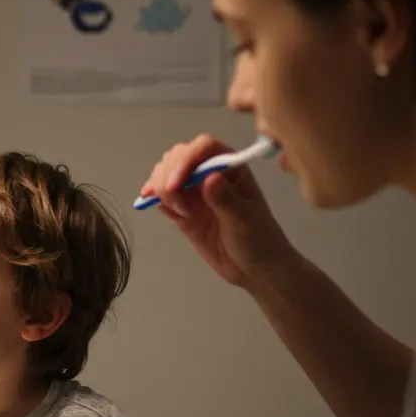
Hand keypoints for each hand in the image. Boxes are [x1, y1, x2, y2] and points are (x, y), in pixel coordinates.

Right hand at [140, 134, 296, 289]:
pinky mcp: (182, 209)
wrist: (254, 269)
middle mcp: (209, 174)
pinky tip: (169, 213)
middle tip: (174, 202)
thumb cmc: (259, 240)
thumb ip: (226, 200)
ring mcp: (194, 192)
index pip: (204, 147)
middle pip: (178, 156)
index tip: (176, 183)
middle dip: (168, 175)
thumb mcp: (245, 221)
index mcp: (231, 168)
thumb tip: (209, 178)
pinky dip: (157, 201)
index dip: (186, 158)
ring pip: (166, 174)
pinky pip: (162, 197)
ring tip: (178, 212)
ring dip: (161, 188)